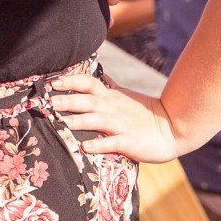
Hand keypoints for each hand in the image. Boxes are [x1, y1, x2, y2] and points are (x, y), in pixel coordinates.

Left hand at [49, 73, 178, 162]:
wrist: (173, 128)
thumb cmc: (145, 112)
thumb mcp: (125, 95)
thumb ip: (108, 86)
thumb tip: (97, 73)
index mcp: (110, 96)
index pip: (87, 83)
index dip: (70, 81)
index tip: (51, 82)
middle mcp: (113, 108)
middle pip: (87, 101)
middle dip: (67, 101)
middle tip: (47, 102)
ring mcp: (121, 125)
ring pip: (97, 121)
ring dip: (78, 121)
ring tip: (61, 123)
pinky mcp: (130, 142)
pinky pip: (113, 143)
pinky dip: (99, 144)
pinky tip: (85, 147)